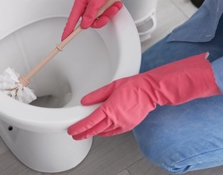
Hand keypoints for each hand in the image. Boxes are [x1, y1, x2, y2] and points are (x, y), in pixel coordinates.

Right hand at [61, 0, 166, 40]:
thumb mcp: (96, 2)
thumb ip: (90, 15)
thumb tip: (85, 24)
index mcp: (81, 1)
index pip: (72, 19)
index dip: (68, 29)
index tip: (65, 38)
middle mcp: (87, 2)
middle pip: (90, 20)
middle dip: (100, 20)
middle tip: (105, 17)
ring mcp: (96, 2)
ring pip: (100, 17)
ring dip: (109, 13)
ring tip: (114, 6)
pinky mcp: (105, 1)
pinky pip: (107, 11)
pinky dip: (113, 9)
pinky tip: (117, 3)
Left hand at [68, 53, 220, 139]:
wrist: (150, 91)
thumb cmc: (134, 86)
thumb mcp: (111, 86)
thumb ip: (96, 95)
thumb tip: (85, 101)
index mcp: (110, 109)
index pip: (90, 122)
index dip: (79, 127)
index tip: (72, 130)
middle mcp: (115, 119)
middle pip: (95, 130)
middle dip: (83, 133)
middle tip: (75, 134)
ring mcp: (122, 124)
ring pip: (103, 132)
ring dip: (93, 133)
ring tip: (85, 132)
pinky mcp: (128, 126)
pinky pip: (113, 132)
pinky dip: (105, 133)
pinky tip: (101, 131)